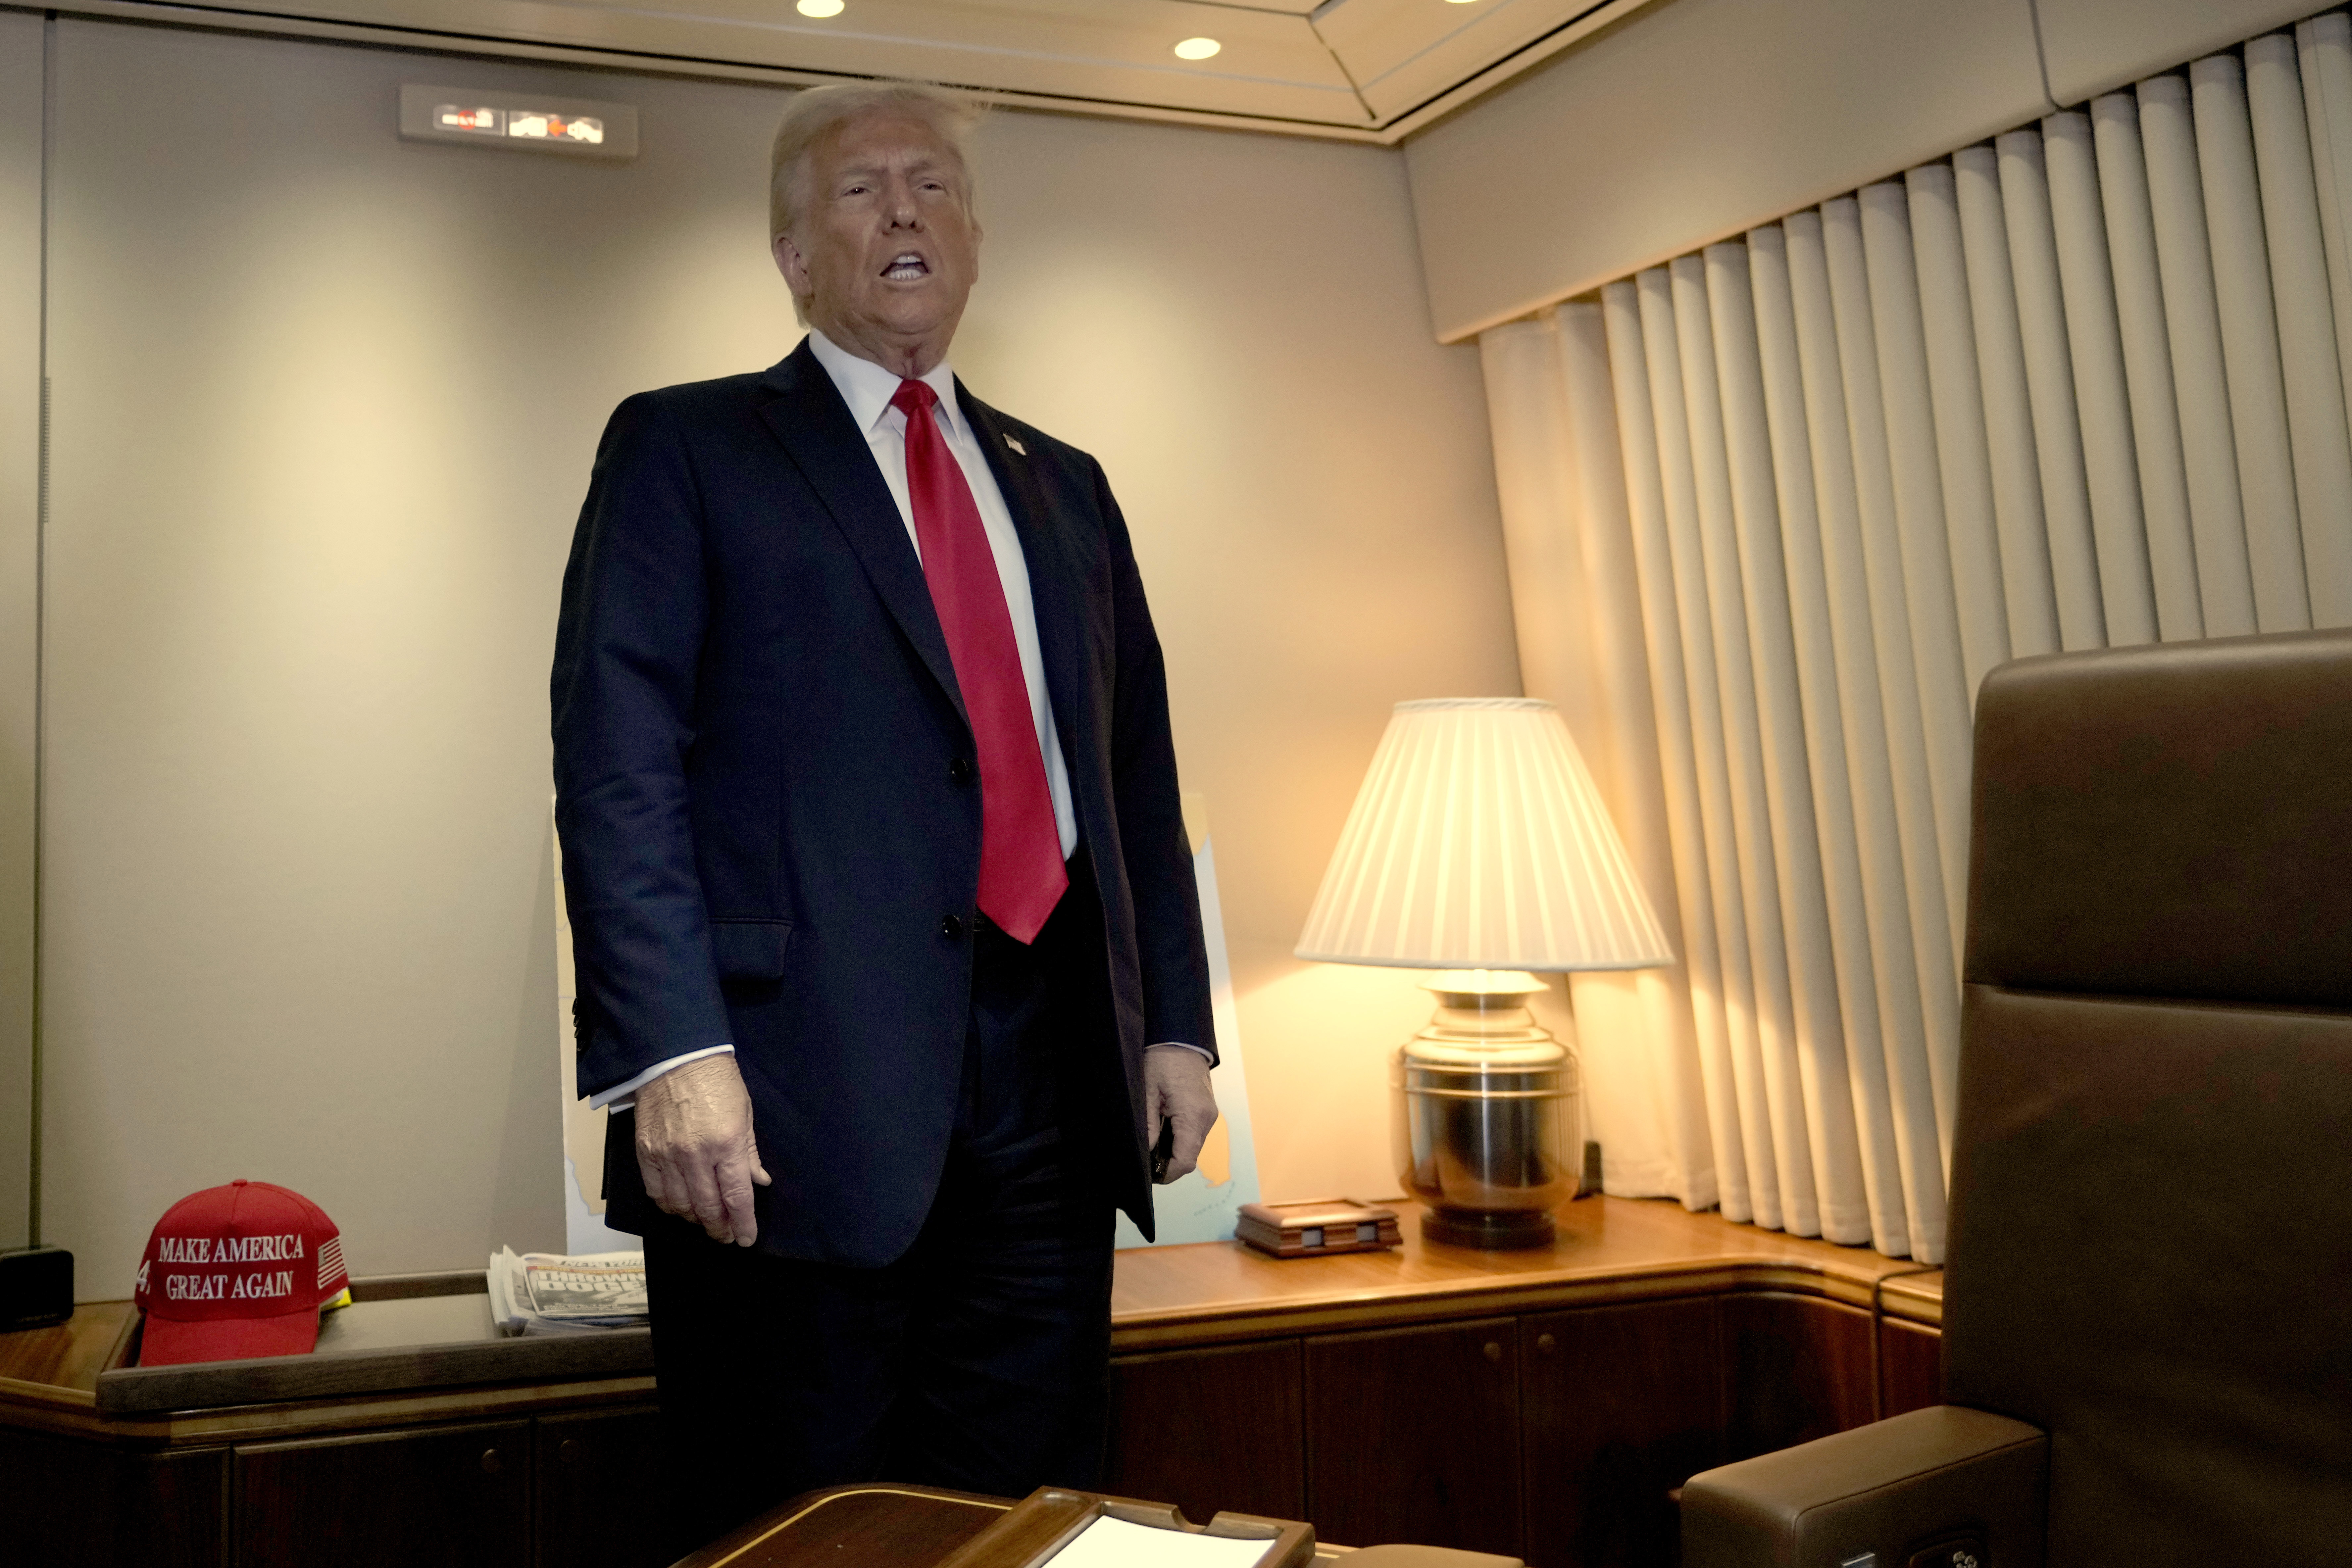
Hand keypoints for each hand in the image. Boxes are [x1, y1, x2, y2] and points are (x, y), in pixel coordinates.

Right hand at [633, 1054, 771, 1245]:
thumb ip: (749, 1153)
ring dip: (694, 1219)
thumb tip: (757, 1182)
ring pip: (680, 1205)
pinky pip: (656, 1191)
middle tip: (726, 1235)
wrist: (675, 1056)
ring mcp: (667, 1154)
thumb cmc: (717, 1081)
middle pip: (708, 1207)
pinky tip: (679, 1207)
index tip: (746, 1239)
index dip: (742, 1223)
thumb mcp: (744, 1114)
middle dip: (719, 1227)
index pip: (736, 1196)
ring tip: (705, 1221)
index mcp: (726, 1144)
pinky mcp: (645, 1151)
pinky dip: (668, 1205)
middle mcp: (696, 1154)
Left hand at [1143, 1045, 1218, 1183]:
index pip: (1185, 1160)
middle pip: (1189, 1157)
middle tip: (1144, 1158)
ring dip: (1172, 1151)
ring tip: (1150, 1142)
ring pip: (1192, 1146)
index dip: (1167, 1173)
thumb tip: (1147, 1152)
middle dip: (1167, 1163)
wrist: (1182, 1037)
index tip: (1148, 1174)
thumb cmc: (1163, 1059)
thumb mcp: (1147, 1091)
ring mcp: (1209, 1115)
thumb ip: (1148, 1125)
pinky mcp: (1206, 1111)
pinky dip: (1178, 1139)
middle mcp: (1206, 1119)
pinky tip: (1161, 1130)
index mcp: (1193, 1116)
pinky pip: (1193, 1134)